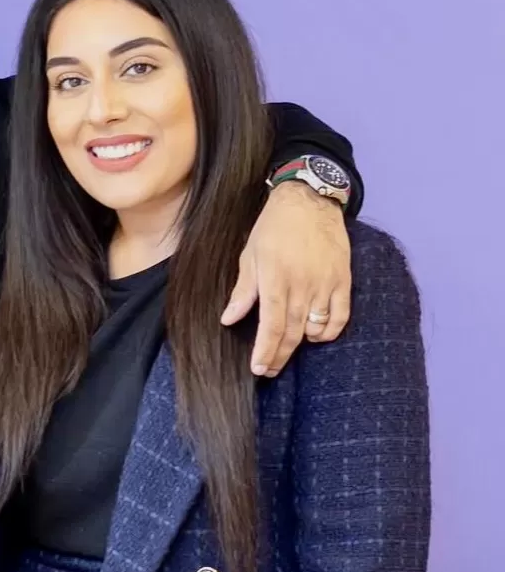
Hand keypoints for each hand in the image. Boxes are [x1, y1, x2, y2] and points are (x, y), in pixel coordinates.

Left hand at [221, 182, 351, 376]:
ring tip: (287, 347)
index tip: (258, 368)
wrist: (309, 201)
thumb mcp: (250, 255)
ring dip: (302, 343)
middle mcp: (303, 285)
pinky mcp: (343, 281)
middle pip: (293, 333)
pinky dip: (329, 331)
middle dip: (279, 356)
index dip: (265, 351)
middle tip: (268, 369)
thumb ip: (243, 291)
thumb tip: (228, 319)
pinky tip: (316, 335)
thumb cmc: (273, 227)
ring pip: (316, 328)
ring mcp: (326, 284)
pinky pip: (340, 317)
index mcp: (276, 279)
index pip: (272, 326)